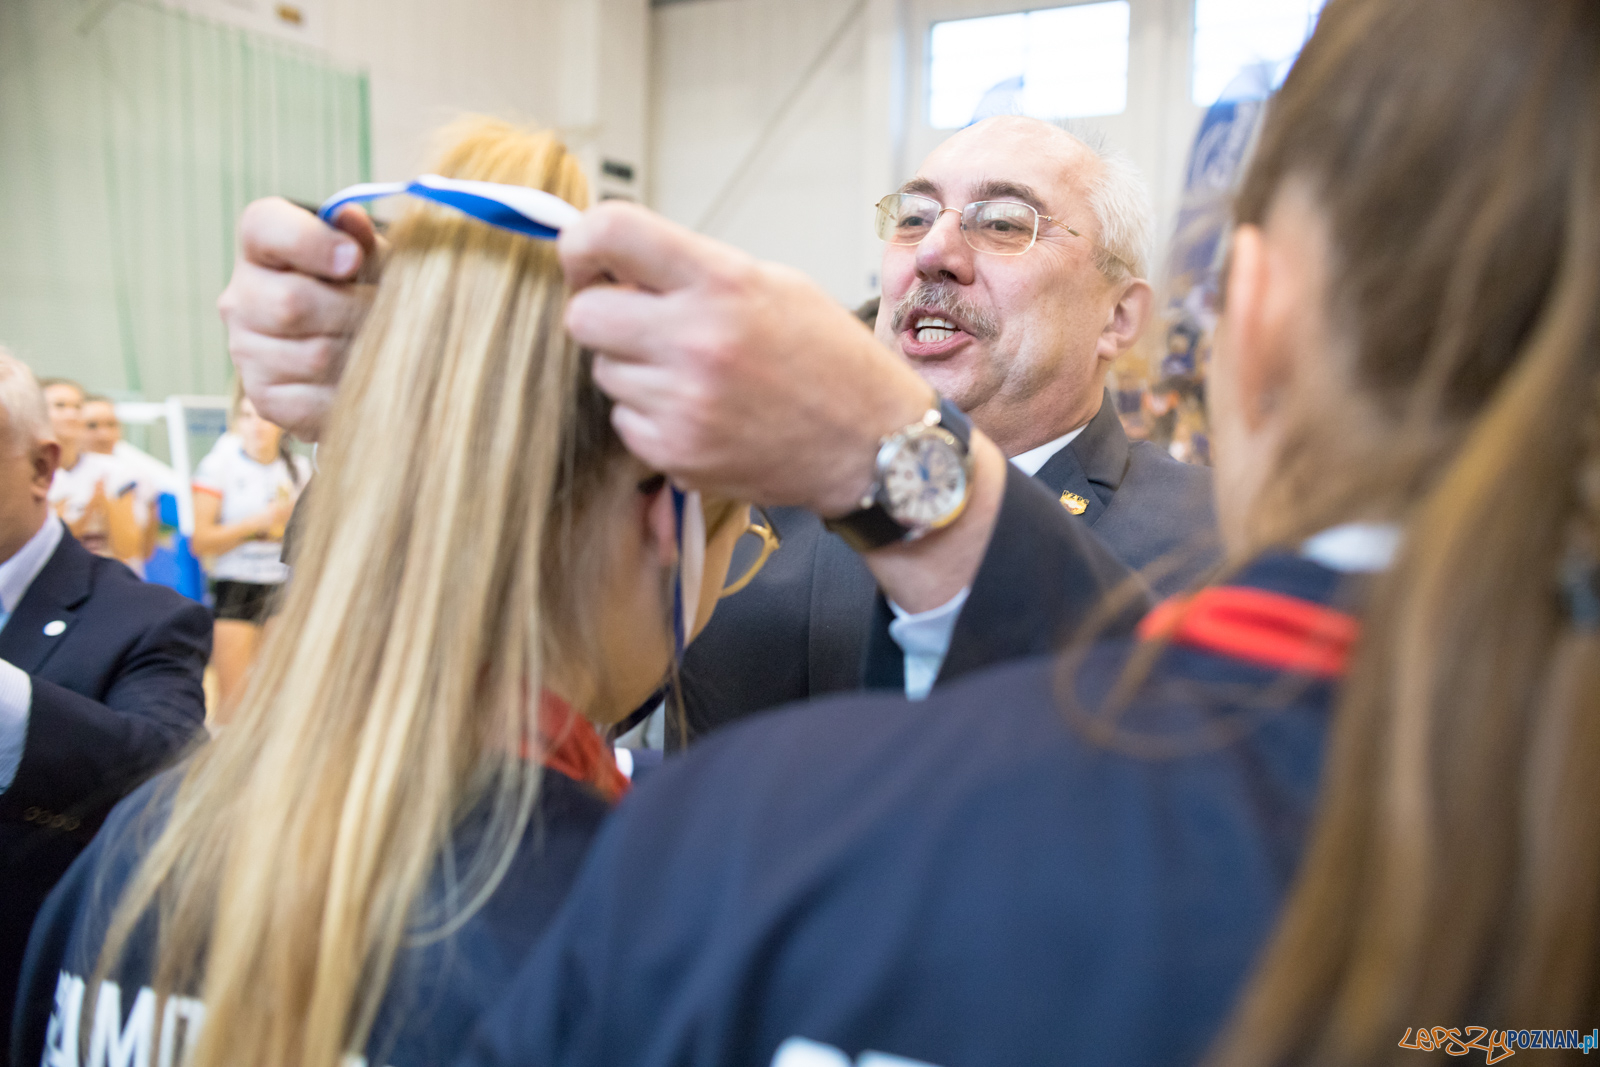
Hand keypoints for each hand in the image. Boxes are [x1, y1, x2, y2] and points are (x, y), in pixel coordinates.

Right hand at [217, 198, 383, 440]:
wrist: (354, 360)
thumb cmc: (362, 294)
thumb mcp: (371, 262)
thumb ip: (363, 241)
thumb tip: (351, 218)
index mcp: (263, 247)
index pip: (265, 227)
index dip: (310, 242)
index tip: (353, 258)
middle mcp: (241, 297)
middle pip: (291, 303)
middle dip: (354, 311)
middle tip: (391, 317)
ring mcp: (246, 350)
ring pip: (311, 356)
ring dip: (362, 354)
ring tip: (387, 349)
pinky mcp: (264, 398)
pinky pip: (312, 401)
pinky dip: (351, 394)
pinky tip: (367, 381)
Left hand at [559, 202, 930, 515]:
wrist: (870, 444)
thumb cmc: (827, 358)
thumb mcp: (774, 283)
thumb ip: (691, 268)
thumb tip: (612, 261)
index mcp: (722, 282)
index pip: (609, 233)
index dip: (582, 244)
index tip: (589, 260)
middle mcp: (698, 341)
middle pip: (583, 316)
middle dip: (603, 314)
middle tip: (640, 322)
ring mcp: (684, 404)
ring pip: (604, 372)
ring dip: (634, 368)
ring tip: (694, 374)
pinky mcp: (677, 453)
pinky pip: (625, 420)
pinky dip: (651, 414)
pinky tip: (701, 411)